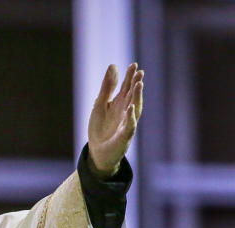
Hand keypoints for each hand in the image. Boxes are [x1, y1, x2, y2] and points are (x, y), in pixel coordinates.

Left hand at [87, 63, 143, 178]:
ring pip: (135, 108)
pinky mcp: (124, 136)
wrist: (98, 152)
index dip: (130, 76)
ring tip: (139, 84)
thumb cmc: (100, 128)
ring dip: (137, 96)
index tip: (134, 65)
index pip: (126, 87)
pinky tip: (131, 108)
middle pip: (132, 96)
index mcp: (119, 104)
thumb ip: (107, 88)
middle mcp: (126, 112)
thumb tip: (113, 66)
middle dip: (136, 84)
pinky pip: (130, 125)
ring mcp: (127, 123)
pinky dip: (131, 117)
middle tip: (139, 72)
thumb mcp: (100, 105)